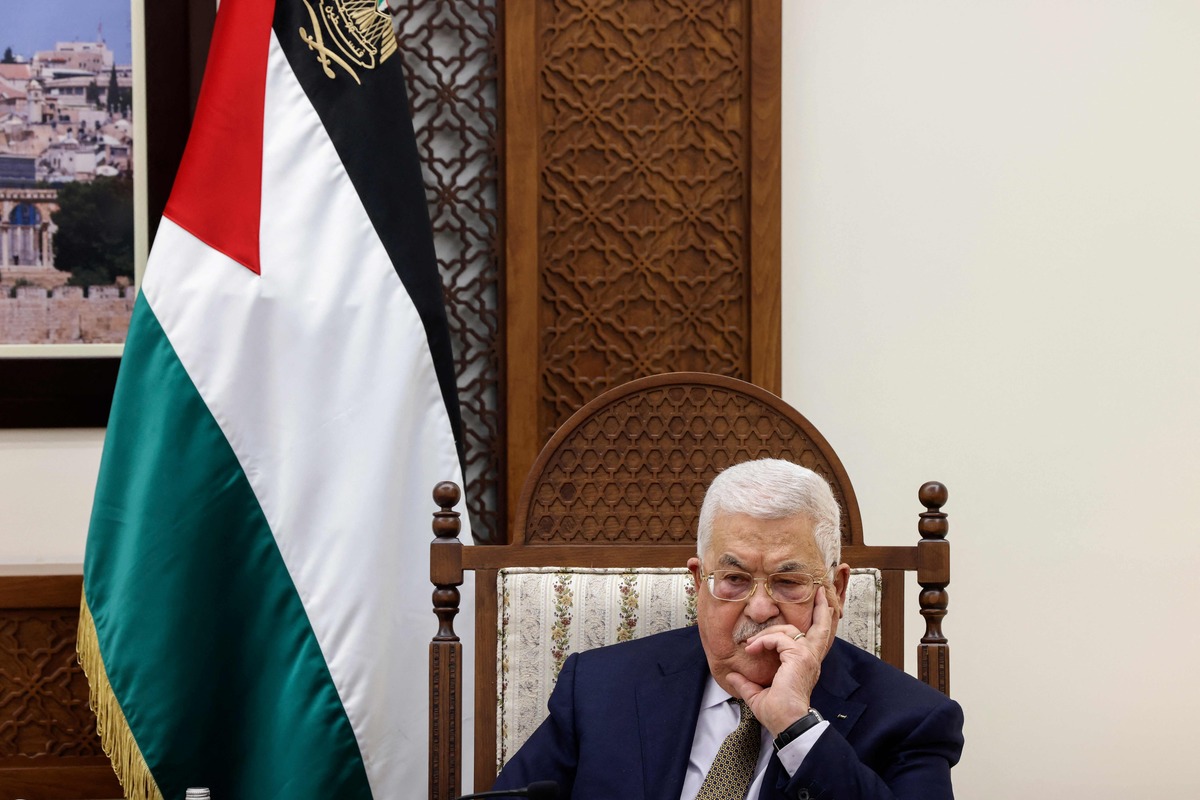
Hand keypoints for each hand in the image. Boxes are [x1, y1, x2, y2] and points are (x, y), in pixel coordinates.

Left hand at [724, 586, 838, 735]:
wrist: (787, 723)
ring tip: (751, 644)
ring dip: (767, 632)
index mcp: (807, 664)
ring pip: (790, 629)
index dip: (792, 630)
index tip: (769, 634)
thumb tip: (731, 676)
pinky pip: (778, 638)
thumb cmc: (778, 714)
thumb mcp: (758, 695)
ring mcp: (807, 656)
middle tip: (820, 592)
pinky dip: (763, 640)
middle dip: (821, 607)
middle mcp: (811, 658)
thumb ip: (746, 683)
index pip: (812, 638)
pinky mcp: (799, 656)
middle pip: (822, 626)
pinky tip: (752, 648)